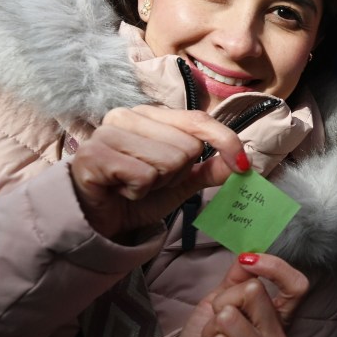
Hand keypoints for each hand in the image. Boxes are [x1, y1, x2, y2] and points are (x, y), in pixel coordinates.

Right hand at [71, 106, 247, 238]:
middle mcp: (127, 116)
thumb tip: (244, 161)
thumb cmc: (135, 195)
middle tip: (150, 181)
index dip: (225, 141)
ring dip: (157, 184)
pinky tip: (120, 190)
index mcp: (149, 115)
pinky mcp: (93, 155)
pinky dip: (138, 192)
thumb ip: (209, 170)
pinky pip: (143, 176)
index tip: (243, 165)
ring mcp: (107, 133)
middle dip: (175, 174)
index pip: (198, 120)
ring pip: (168, 161)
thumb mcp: (180, 183)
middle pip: (186, 147)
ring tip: (134, 185)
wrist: (95, 221)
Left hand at [165, 253, 308, 336]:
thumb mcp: (220, 303)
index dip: (275, 267)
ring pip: (229, 318)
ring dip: (209, 330)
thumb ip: (237, 280)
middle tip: (216, 325)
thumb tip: (247, 254)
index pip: (298, 286)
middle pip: (253, 292)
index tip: (248, 262)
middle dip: (222, 302)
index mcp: (278, 321)